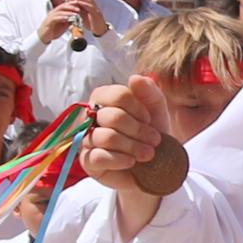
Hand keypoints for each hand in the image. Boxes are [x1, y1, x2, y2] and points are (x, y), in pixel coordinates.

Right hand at [83, 74, 179, 193]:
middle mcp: (90, 116)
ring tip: (148, 153)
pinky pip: (99, 157)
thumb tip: (134, 78)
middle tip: (154, 140)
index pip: (117, 95)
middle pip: (112, 116)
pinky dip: (120, 160)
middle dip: (138, 130)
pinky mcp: (87, 161)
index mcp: (103, 98)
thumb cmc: (151, 132)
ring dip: (133, 146)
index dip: (138, 108)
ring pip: (106, 137)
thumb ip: (149, 91)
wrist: (154, 165)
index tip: (149, 119)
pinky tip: (132, 162)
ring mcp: (86, 139)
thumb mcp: (156, 109)